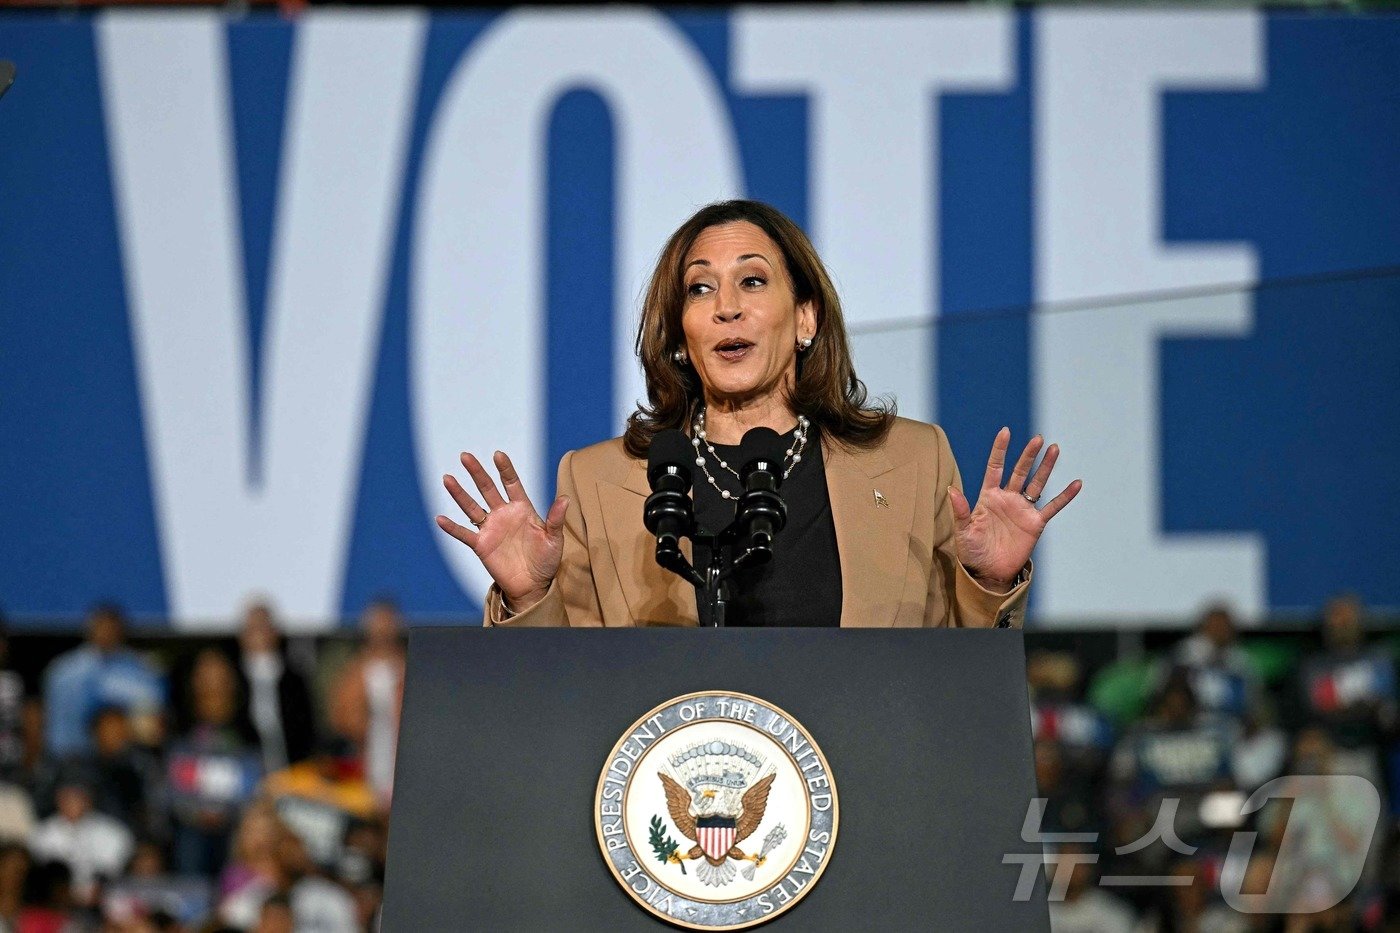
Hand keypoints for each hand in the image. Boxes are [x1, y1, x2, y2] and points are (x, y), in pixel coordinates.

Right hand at [436, 451, 568, 610]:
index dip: (505, 469)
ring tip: (447, 479)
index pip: (511, 483)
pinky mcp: (481, 545)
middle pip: (487, 489)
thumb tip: (565, 499)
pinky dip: (452, 528)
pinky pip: (464, 534)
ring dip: (459, 494)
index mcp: (522, 508)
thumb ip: (556, 519)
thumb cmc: (546, 560)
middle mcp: (503, 514)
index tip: (498, 454)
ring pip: (472, 507)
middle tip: (465, 456)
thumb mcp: (554, 539)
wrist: (533, 585)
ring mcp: (491, 529)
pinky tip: (440, 519)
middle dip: (477, 473)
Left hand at [948, 427, 1081, 590]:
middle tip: (1038, 438)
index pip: (995, 468)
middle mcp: (1007, 499)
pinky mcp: (1035, 524)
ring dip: (1046, 467)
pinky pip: (1052, 507)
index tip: (1005, 431)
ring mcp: (1022, 510)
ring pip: (1037, 483)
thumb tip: (951, 490)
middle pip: (1020, 471)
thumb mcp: (963, 531)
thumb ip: (960, 511)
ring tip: (1055, 449)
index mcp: (988, 497)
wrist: (988, 573)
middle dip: (1029, 455)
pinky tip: (1076, 483)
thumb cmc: (971, 551)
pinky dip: (1065, 496)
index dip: (1000, 450)